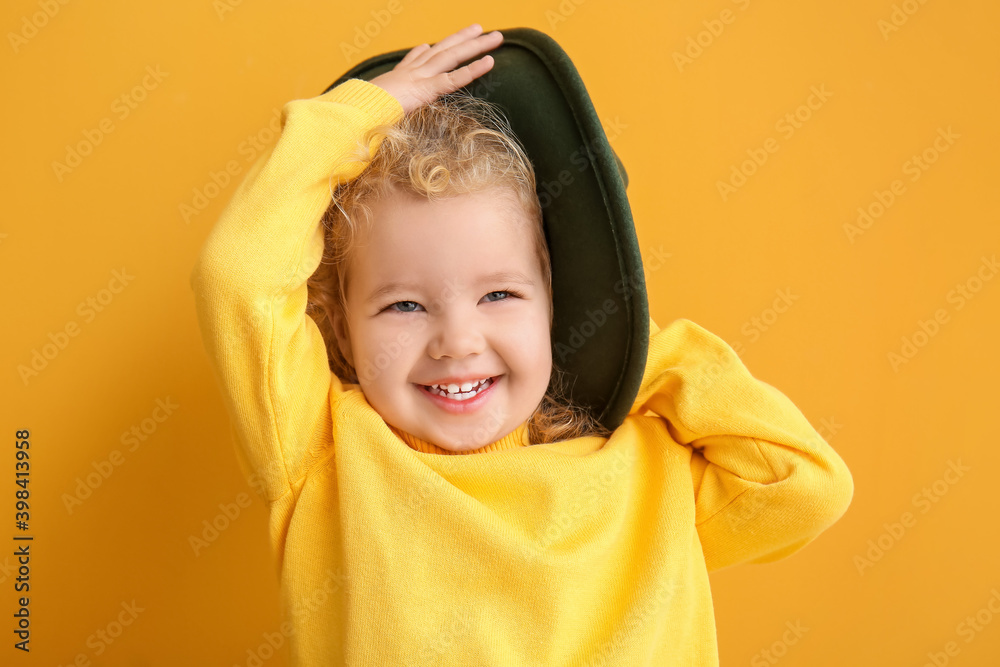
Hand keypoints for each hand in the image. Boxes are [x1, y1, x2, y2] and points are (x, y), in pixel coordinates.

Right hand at [369, 23, 502, 114]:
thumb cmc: (366, 111)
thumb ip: (388, 95)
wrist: (360, 111)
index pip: (419, 57)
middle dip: (463, 39)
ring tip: (495, 37)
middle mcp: (414, 70)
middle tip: (480, 29)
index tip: (433, 43)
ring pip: (453, 56)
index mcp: (402, 74)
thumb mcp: (377, 101)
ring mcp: (421, 76)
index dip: (429, 49)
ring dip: (475, 46)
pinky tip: (489, 61)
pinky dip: (473, 69)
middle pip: (443, 49)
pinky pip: (455, 78)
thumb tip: (388, 92)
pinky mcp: (427, 88)